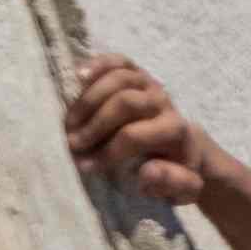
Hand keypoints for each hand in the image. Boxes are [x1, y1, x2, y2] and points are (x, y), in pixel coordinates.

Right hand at [61, 52, 225, 213]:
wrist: (179, 144)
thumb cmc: (172, 170)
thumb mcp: (181, 188)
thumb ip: (171, 183)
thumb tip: (147, 171)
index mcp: (174, 131)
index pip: (134, 135)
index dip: (106, 151)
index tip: (85, 166)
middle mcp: (163, 103)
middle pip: (125, 101)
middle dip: (95, 125)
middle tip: (73, 144)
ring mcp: (150, 85)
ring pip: (119, 78)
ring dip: (88, 100)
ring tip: (69, 123)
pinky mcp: (137, 74)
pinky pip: (118, 61)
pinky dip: (97, 65)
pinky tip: (78, 76)